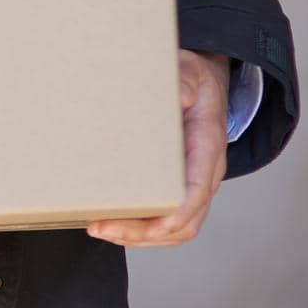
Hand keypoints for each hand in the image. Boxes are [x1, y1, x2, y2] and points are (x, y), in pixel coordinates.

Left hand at [87, 49, 228, 247]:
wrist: (203, 84)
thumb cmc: (192, 80)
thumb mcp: (189, 70)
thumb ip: (184, 80)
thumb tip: (180, 95)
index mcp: (207, 145)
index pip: (197, 189)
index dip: (176, 211)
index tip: (151, 224)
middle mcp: (204, 171)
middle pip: (185, 219)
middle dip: (144, 232)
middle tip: (102, 226)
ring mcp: (193, 182)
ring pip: (177, 228)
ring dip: (140, 236)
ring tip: (101, 229)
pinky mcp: (179, 186)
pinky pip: (168, 220)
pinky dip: (143, 230)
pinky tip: (113, 225)